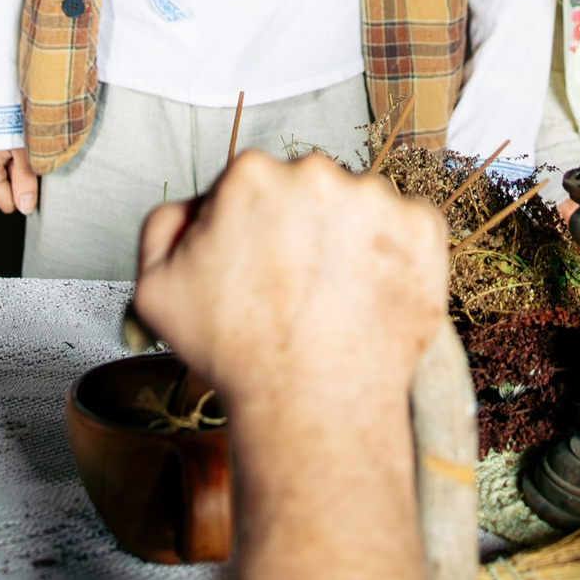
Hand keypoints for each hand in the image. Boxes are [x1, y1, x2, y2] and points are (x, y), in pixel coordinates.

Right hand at [0, 146, 38, 213]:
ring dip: (11, 167)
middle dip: (16, 177)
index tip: (28, 173)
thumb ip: (25, 181)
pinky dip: (3, 159)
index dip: (22, 191)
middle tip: (20, 156)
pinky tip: (7, 145)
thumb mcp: (23, 152)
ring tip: (13, 148)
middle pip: (3, 192)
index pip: (8, 204)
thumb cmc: (8, 122)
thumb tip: (26, 207)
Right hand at [133, 148, 444, 424]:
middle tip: (298, 287)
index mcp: (252, 175)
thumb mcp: (156, 290)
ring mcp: (376, 199)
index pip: (254, 185)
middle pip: (308, 191)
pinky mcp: (423, 229)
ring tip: (335, 301)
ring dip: (351, 242)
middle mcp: (316, 173)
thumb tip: (193, 207)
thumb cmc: (239, 354)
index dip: (253, 229)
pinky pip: (408, 231)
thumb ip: (162, 226)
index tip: (261, 267)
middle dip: (304, 228)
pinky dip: (397, 259)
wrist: (313, 406)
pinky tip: (370, 299)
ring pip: (359, 210)